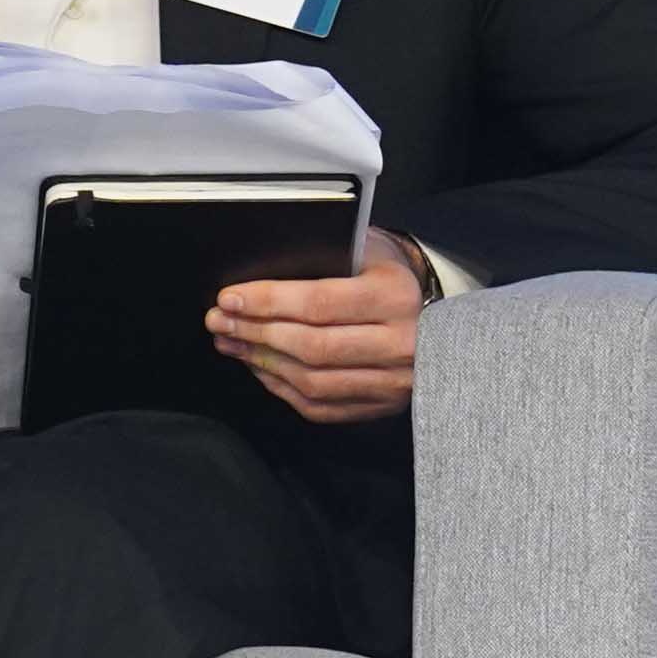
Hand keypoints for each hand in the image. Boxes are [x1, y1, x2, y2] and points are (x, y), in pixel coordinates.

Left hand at [208, 234, 426, 424]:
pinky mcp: (381, 406)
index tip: (229, 298)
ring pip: (312, 381)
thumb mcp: (365, 251)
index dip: (268, 302)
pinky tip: (260, 367)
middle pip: (312, 346)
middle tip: (220, 321)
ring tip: (231, 343)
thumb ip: (322, 259)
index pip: (319, 303)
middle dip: (255, 333)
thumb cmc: (386, 275)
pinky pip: (319, 406)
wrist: (436, 316)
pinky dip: (281, 388)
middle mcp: (401, 343)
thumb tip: (256, 280)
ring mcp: (393, 382)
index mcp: (395, 296)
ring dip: (261, 362)